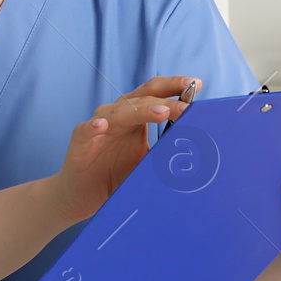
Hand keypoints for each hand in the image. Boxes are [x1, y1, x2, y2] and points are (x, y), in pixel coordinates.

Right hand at [46, 75, 198, 226]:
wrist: (81, 197)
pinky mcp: (81, 141)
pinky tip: (102, 126)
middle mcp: (117, 115)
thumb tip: (200, 153)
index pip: (155, 93)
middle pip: (141, 97)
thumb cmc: (115, 175)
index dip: (174, 87)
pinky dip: (94, 127)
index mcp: (134, 115)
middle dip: (166, 97)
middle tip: (188, 99)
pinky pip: (87, 130)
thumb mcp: (147, 163)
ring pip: (120, 112)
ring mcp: (98, 126)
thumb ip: (166, 152)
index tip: (197, 84)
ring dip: (141, 110)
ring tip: (162, 111)